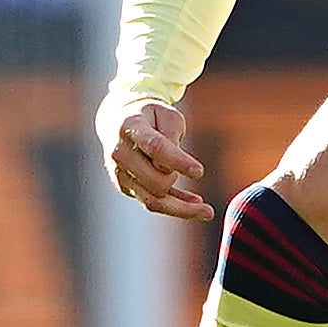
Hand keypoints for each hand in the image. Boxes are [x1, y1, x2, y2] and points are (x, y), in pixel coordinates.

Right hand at [98, 94, 213, 222]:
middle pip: (154, 180)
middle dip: (177, 178)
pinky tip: (197, 207)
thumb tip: (172, 167)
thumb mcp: (167, 114)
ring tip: (207, 212)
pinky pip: (152, 202)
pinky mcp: (125, 186)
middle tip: (196, 170)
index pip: (156, 147)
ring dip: (181, 208)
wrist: (119, 122)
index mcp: (131, 128)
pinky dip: (175, 207)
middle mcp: (120, 153)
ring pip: (152, 200)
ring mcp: (120, 173)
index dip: (178, 161)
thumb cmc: (151, 117)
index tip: (200, 172)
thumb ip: (172, 135)